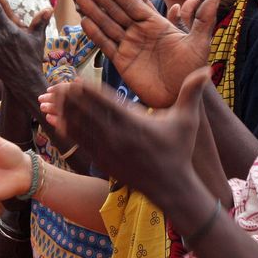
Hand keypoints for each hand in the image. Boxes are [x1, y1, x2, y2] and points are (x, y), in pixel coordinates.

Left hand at [38, 68, 210, 203]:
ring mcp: (109, 151)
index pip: (104, 103)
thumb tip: (206, 69)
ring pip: (79, 128)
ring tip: (50, 100)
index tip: (73, 79)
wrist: (171, 187)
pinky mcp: (104, 161)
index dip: (86, 90)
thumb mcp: (188, 120)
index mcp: (135, 123)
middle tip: (55, 85)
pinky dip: (67, 131)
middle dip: (68, 99)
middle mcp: (118, 137)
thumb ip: (192, 92)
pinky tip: (57, 121)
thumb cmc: (179, 151)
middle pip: (85, 113)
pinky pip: (80, 144)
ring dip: (63, 113)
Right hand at [77, 0, 218, 106]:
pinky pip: (106, 44)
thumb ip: (203, 20)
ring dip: (95, 10)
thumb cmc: (191, 70)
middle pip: (118, 10)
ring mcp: (130, 46)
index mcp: (157, 25)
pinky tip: (84, 20)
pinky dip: (95, 33)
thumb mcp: (199, 43)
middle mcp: (141, 32)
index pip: (137, 3)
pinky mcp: (122, 62)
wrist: (181, 96)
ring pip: (109, 24)